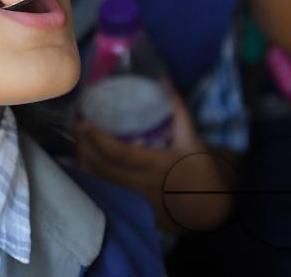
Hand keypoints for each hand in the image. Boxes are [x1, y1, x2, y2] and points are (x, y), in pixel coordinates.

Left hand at [75, 92, 235, 231]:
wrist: (215, 211)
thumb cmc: (203, 172)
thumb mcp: (193, 140)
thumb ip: (178, 110)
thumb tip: (164, 80)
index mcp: (157, 165)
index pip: (118, 153)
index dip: (97, 138)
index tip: (83, 122)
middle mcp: (143, 185)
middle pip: (102, 168)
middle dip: (83, 147)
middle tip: (74, 129)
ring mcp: (137, 201)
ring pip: (100, 183)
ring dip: (84, 163)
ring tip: (76, 143)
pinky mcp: (135, 211)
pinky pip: (107, 195)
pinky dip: (93, 179)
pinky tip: (86, 165)